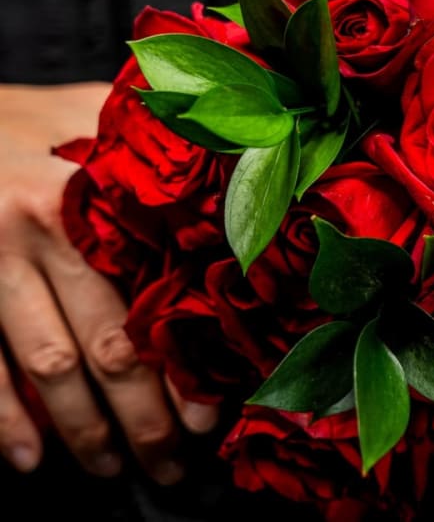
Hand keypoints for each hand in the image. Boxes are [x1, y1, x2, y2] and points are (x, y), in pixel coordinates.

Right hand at [0, 82, 216, 482]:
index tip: (211, 416)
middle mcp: (46, 230)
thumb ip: (157, 154)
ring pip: (49, 364)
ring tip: (112, 472)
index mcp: (98, 197)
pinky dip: (0, 416)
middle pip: (108, 344)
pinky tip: (28, 460)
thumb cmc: (34, 120)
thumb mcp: (99, 119)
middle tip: (173, 464)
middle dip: (144, 416)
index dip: (184, 364)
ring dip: (82, 430)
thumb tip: (250, 171)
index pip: (156, 296)